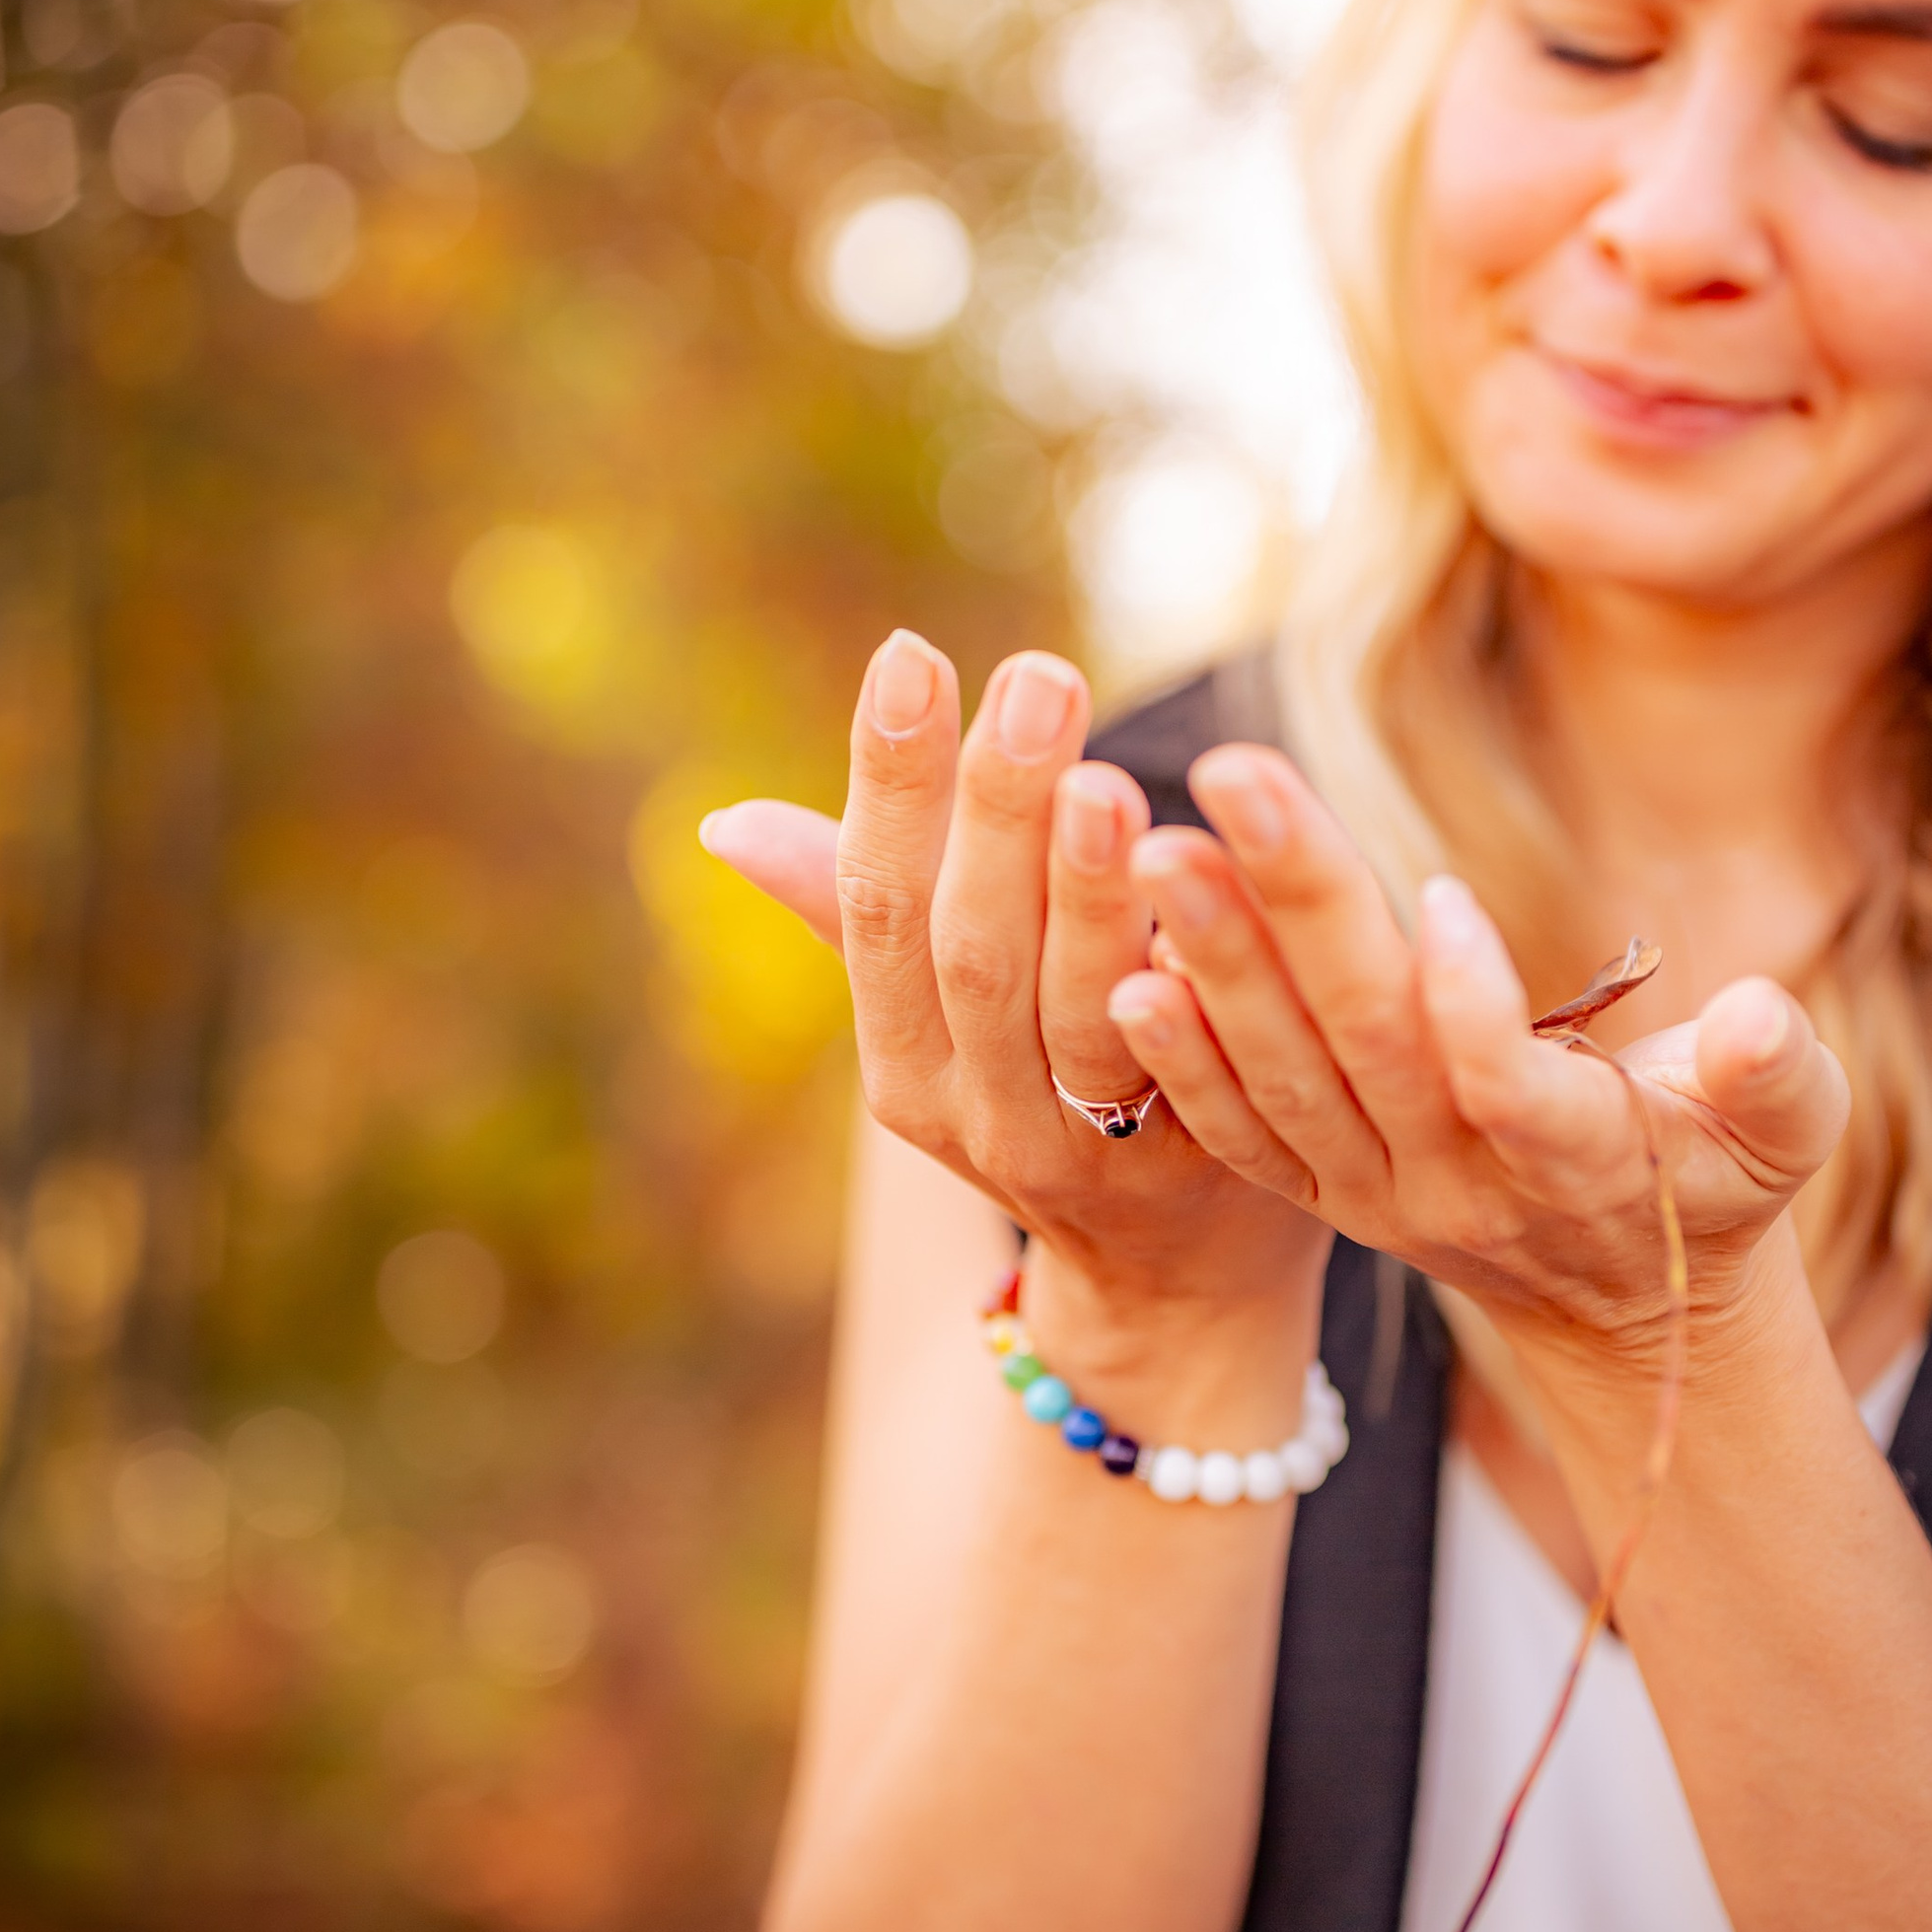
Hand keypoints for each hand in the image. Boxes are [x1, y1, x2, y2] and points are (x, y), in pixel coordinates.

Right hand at [698, 636, 1325, 1331]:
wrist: (1177, 1280)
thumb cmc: (1051, 1093)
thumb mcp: (945, 1015)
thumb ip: (863, 908)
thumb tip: (724, 824)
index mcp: (906, 1066)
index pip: (879, 909)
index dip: (887, 785)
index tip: (910, 651)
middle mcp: (981, 1114)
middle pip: (974, 951)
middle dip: (995, 810)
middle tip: (1036, 674)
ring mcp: (1090, 1151)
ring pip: (1076, 1012)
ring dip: (1086, 892)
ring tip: (1102, 775)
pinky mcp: (1203, 1166)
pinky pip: (1190, 1068)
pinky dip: (1186, 981)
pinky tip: (1207, 886)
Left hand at [1103, 744, 1848, 1387]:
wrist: (1626, 1308)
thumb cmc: (1719, 1177)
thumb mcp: (1787, 1135)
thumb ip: (1778, 1076)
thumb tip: (1755, 1018)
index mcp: (1579, 1163)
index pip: (1512, 1088)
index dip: (1475, 1004)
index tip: (1437, 893)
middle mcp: (1460, 1186)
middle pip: (1370, 1044)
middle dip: (1300, 907)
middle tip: (1236, 778)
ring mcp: (1376, 1194)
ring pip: (1286, 1078)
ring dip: (1217, 962)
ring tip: (1157, 849)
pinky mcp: (1320, 1190)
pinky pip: (1238, 1130)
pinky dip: (1182, 1060)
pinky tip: (1123, 970)